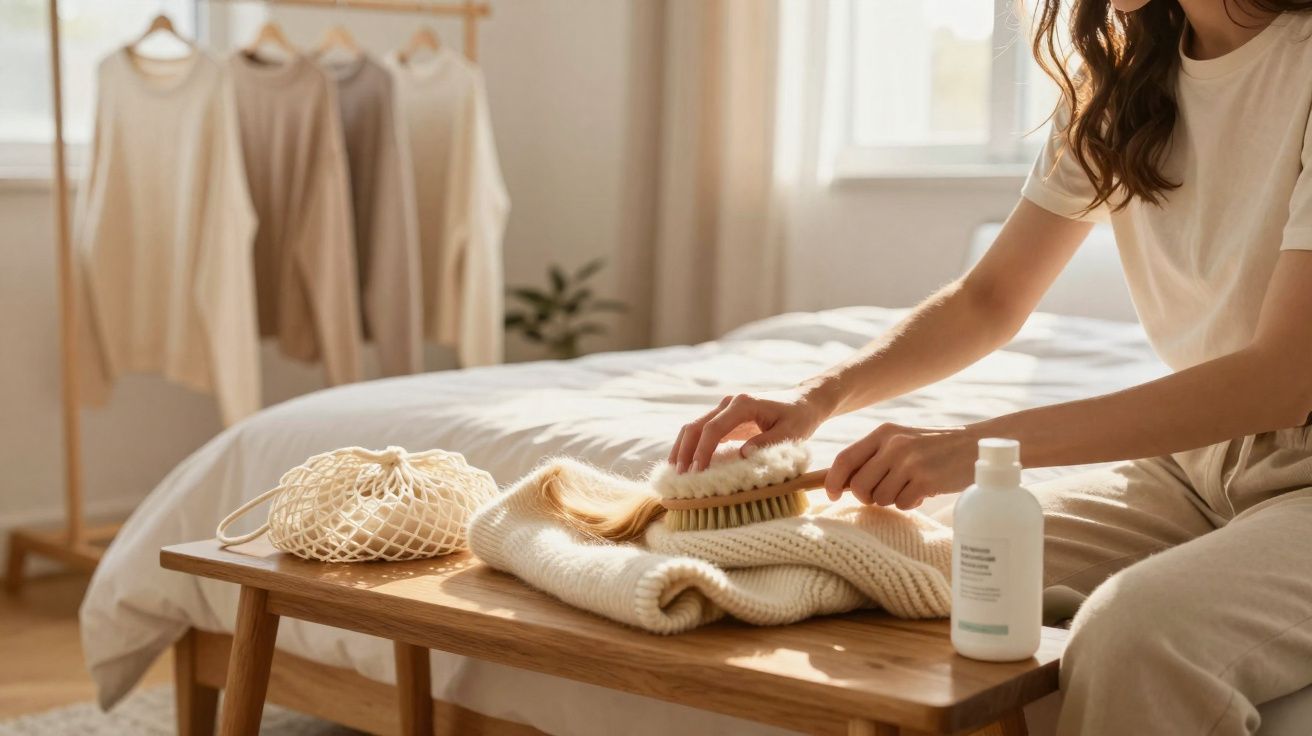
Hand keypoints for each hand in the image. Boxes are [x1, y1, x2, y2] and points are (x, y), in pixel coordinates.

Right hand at [669, 389, 833, 472]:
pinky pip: (702, 432)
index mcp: (743, 404)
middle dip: (685, 451)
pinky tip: (687, 464)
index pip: (714, 428)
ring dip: (682, 448)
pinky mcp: (724, 419)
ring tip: (676, 472)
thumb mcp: (790, 432)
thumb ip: (767, 442)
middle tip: (679, 475)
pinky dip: (692, 447)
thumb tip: (743, 455)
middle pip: (696, 426)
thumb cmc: (798, 418)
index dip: (703, 450)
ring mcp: (724, 409)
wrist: (802, 402)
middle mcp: (728, 403)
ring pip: (694, 428)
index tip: (697, 471)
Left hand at [825, 424, 978, 508]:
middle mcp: (894, 445)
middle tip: (886, 492)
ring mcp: (910, 462)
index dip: (832, 481)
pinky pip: (903, 504)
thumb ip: (874, 456)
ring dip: (893, 499)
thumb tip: (842, 483)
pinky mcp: (926, 479)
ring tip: (911, 486)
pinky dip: (911, 503)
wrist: (975, 446)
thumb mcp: (902, 441)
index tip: (831, 495)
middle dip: (867, 497)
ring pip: (880, 498)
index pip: (845, 459)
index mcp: (883, 433)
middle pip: (859, 486)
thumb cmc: (933, 448)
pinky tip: (924, 491)